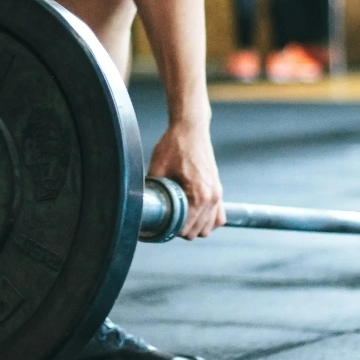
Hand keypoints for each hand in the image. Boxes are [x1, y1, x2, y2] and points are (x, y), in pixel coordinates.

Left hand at [148, 120, 223, 239]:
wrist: (191, 128)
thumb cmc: (175, 145)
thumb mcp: (157, 168)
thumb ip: (152, 190)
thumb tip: (141, 206)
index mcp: (198, 194)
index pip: (186, 229)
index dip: (170, 230)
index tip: (159, 223)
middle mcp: (212, 197)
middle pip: (197, 232)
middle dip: (180, 229)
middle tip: (165, 219)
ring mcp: (217, 194)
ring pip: (208, 227)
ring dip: (194, 226)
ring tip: (178, 216)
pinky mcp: (218, 190)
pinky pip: (218, 216)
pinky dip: (207, 220)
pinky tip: (193, 214)